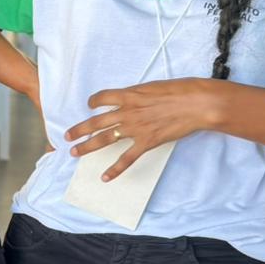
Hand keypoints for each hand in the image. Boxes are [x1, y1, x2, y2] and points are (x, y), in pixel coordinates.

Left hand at [65, 78, 218, 180]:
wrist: (197, 104)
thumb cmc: (182, 90)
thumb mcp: (155, 86)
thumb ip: (140, 94)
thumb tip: (135, 98)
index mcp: (129, 95)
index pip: (102, 97)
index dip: (93, 101)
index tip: (90, 105)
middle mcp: (127, 112)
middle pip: (96, 122)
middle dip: (79, 130)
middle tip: (66, 136)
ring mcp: (135, 128)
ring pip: (104, 139)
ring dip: (87, 146)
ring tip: (74, 152)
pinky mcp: (146, 142)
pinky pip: (126, 158)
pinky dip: (115, 169)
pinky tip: (105, 177)